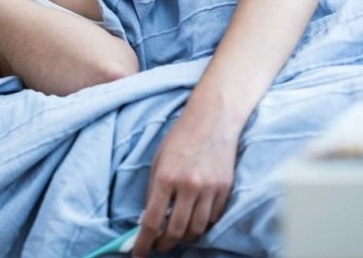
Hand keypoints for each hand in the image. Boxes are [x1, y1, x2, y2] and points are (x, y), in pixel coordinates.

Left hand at [131, 104, 237, 256]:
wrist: (213, 118)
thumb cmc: (181, 136)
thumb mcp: (158, 160)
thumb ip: (154, 190)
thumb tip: (148, 219)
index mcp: (166, 178)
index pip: (151, 221)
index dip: (143, 242)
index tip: (138, 254)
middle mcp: (188, 186)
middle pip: (175, 231)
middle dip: (164, 245)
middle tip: (158, 246)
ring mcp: (209, 189)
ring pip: (196, 229)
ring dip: (184, 238)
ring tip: (176, 235)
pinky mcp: (225, 188)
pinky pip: (213, 218)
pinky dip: (202, 224)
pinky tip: (195, 220)